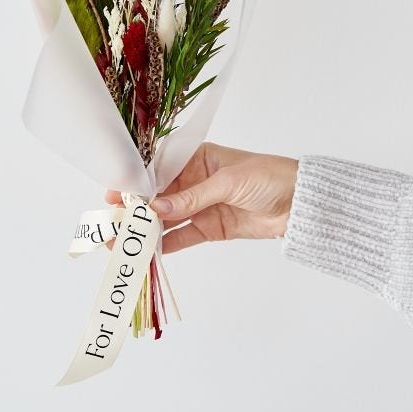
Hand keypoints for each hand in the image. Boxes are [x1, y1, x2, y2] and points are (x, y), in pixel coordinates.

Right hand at [105, 142, 297, 253]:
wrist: (301, 203)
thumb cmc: (268, 177)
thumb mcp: (228, 181)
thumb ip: (192, 197)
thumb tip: (157, 209)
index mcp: (196, 158)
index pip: (159, 169)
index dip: (136, 181)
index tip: (116, 193)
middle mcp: (194, 180)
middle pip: (158, 195)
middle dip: (135, 208)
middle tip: (111, 221)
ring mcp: (201, 205)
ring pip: (167, 218)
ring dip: (146, 230)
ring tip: (122, 242)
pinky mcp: (210, 228)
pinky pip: (183, 236)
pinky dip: (166, 245)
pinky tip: (147, 252)